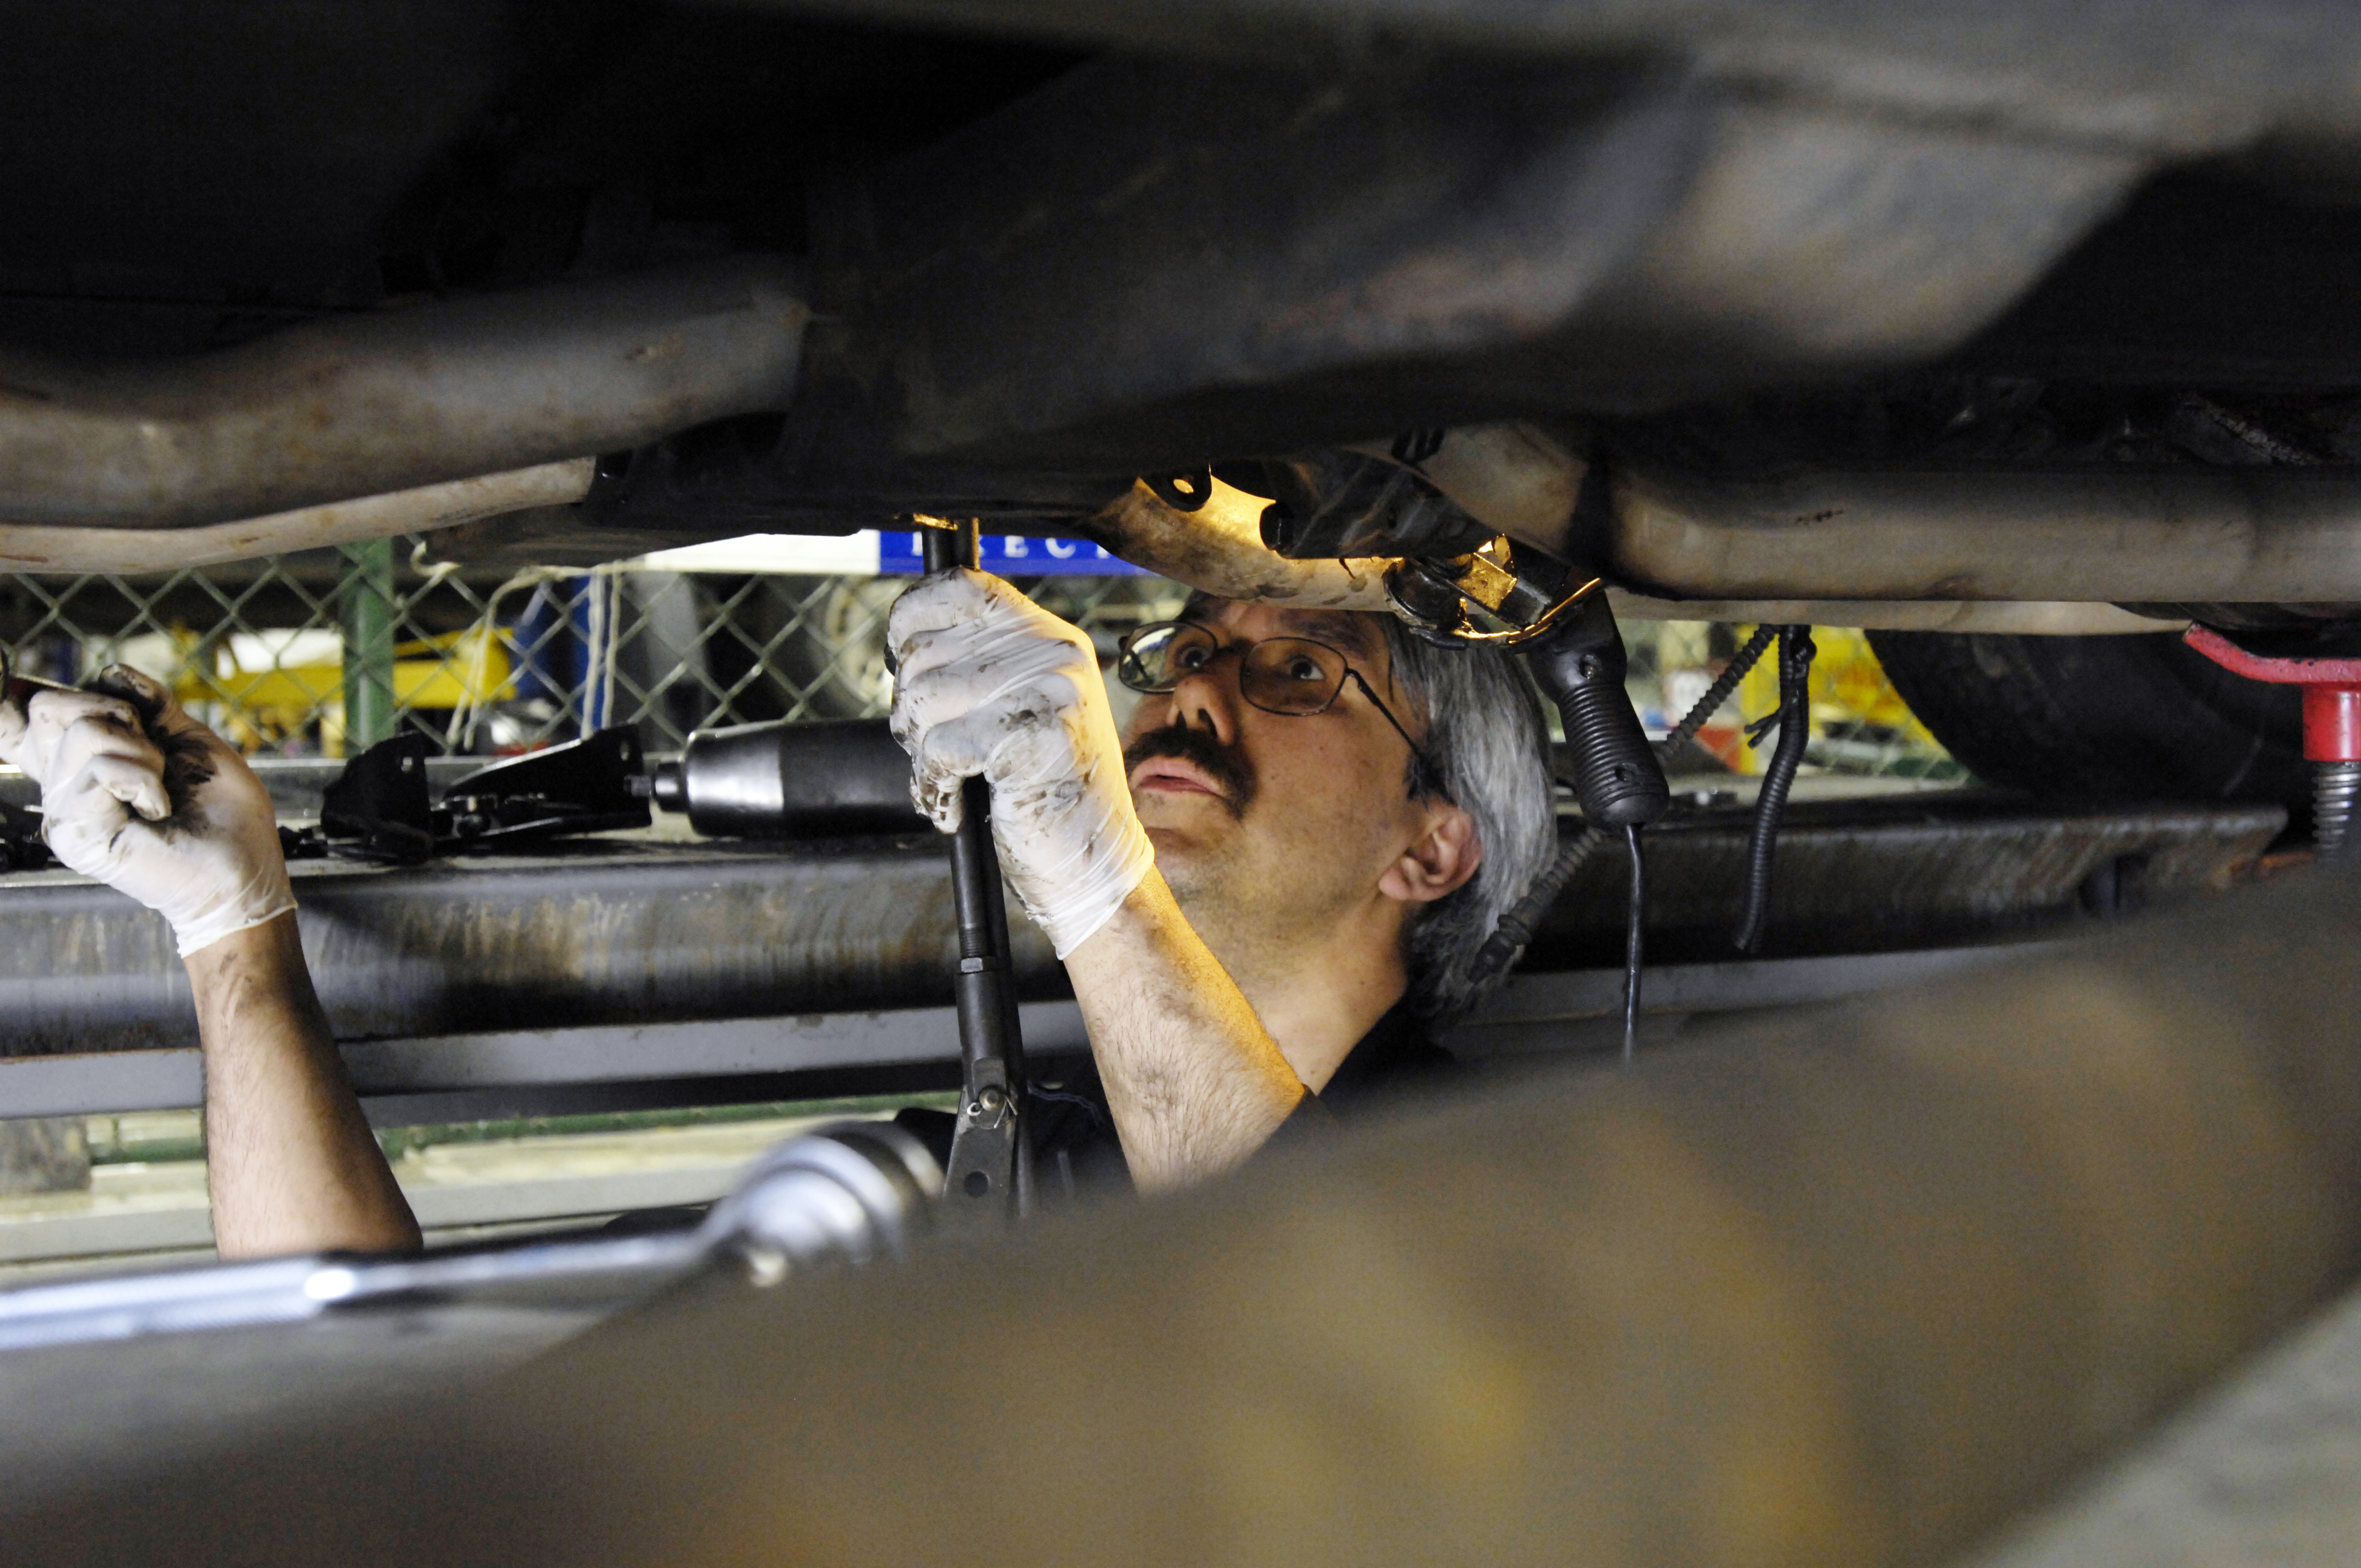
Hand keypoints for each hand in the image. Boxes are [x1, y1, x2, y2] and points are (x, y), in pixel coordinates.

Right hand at [0, 665, 295, 957]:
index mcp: (85, 760)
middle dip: (117, 715)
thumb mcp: (189, 740)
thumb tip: (113, 673)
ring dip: (144, 755)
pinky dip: (143, 779)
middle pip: (51, 708)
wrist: (243, 869)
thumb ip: (151, 705)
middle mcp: (64, 783)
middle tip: (155, 758)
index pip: (43, 709)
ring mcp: (64, 808)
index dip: (67, 696)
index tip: (104, 708)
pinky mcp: (74, 833)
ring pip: (82, 733)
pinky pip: (98, 770)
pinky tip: (158, 809)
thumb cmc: (225, 813)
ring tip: (163, 790)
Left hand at [888, 568, 1155, 957]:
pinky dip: (933, 787)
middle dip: (912, 712)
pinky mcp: (1030, 739)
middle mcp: (1053, 653)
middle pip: (923, 655)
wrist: (1094, 862)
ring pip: (922, 701)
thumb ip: (981, 667)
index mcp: (1050, 637)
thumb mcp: (1020, 709)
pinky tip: (958, 806)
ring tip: (957, 779)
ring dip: (920, 753)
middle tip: (944, 752)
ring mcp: (1046, 693)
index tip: (900, 657)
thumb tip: (901, 643)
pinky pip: (937, 750)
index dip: (911, 617)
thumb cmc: (1046, 791)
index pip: (962, 586)